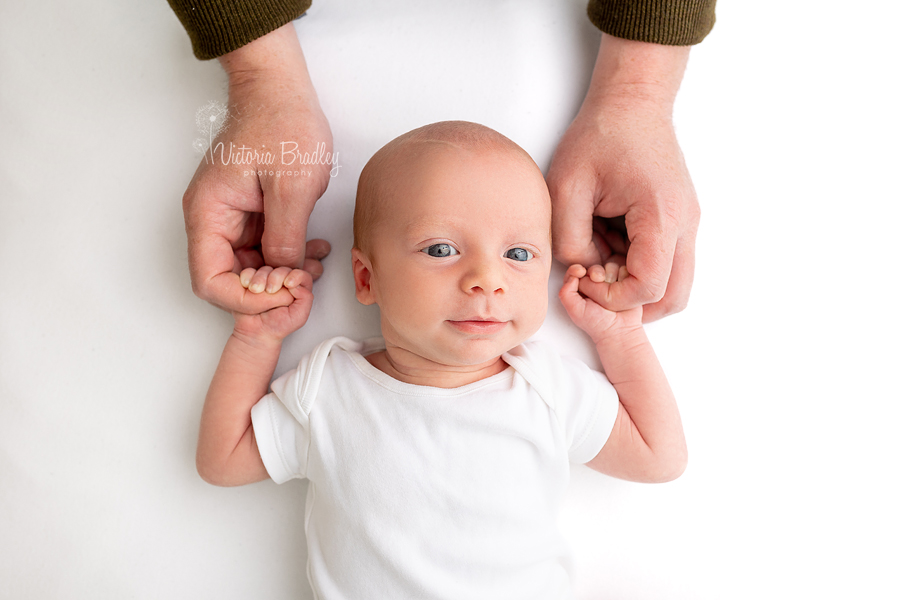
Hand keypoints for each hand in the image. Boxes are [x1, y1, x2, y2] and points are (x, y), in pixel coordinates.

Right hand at [183, 24, 333, 314]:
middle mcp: (212, 221)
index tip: (284, 297)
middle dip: (268, 294)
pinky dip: (287, 260)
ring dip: (282, 278)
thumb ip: (286, 237)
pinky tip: (313, 254)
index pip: (211, 282)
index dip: (247, 301)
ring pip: (249, 270)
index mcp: (209, 213)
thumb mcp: (292, 185)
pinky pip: (263, 252)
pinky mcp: (249, 216)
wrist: (280, 89)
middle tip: (305, 286)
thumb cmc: (281, 121)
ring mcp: (230, 219)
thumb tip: (283, 275)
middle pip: (229, 282)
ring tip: (314, 268)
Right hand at [232, 267, 315, 343]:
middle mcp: (282, 283)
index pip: (301, 275)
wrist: (256, 333)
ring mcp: (266, 281)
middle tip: (270, 290)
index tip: (288, 283)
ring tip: (256, 290)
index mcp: (297, 289)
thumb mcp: (299, 316)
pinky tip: (247, 286)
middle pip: (283, 270)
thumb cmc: (278, 326)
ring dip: (260, 278)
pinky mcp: (252, 282)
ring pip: (265, 270)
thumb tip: (296, 284)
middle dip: (277, 277)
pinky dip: (248, 276)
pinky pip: (249, 272)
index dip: (296, 275)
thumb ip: (305, 299)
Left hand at [547, 35, 698, 321]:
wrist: (632, 102)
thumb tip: (583, 270)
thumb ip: (569, 238)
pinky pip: (669, 264)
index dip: (611, 297)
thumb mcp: (567, 187)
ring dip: (637, 288)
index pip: (648, 287)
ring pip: (675, 285)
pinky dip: (641, 269)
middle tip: (596, 283)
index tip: (583, 278)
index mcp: (661, 215)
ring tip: (602, 260)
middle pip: (673, 298)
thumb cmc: (600, 135)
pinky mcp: (680, 221)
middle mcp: (685, 224)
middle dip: (630, 304)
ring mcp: (688, 223)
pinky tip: (611, 244)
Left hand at [559, 263, 642, 341]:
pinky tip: (623, 289)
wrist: (620, 331)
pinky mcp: (625, 283)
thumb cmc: (597, 323)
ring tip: (614, 291)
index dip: (576, 269)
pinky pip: (625, 270)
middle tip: (599, 280)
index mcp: (580, 289)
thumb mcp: (575, 310)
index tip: (581, 271)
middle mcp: (596, 285)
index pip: (575, 271)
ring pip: (610, 267)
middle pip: (594, 267)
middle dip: (596, 272)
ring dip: (612, 275)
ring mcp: (611, 284)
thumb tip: (574, 274)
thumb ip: (566, 292)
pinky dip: (624, 276)